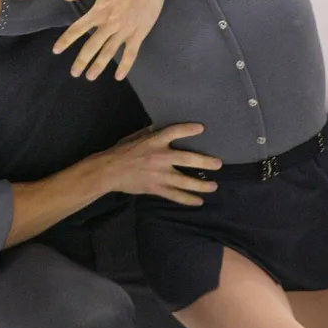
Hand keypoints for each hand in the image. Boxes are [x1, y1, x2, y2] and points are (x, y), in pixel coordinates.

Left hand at [53, 0, 170, 80]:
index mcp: (99, 10)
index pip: (77, 29)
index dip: (65, 41)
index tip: (56, 50)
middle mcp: (109, 23)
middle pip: (92, 46)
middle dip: (81, 61)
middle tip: (74, 73)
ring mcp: (125, 30)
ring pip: (109, 53)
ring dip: (99, 66)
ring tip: (90, 77)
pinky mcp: (139, 34)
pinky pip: (130, 53)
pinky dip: (125, 66)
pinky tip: (118, 76)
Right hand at [94, 123, 221, 205]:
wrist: (109, 171)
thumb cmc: (122, 151)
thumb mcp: (136, 136)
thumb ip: (151, 132)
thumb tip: (162, 126)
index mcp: (154, 141)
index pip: (174, 132)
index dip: (188, 129)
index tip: (201, 128)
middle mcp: (160, 157)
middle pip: (187, 159)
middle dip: (205, 162)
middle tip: (218, 164)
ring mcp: (159, 175)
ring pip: (185, 181)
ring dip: (201, 184)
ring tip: (213, 186)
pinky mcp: (156, 188)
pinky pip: (175, 196)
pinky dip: (187, 199)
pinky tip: (198, 201)